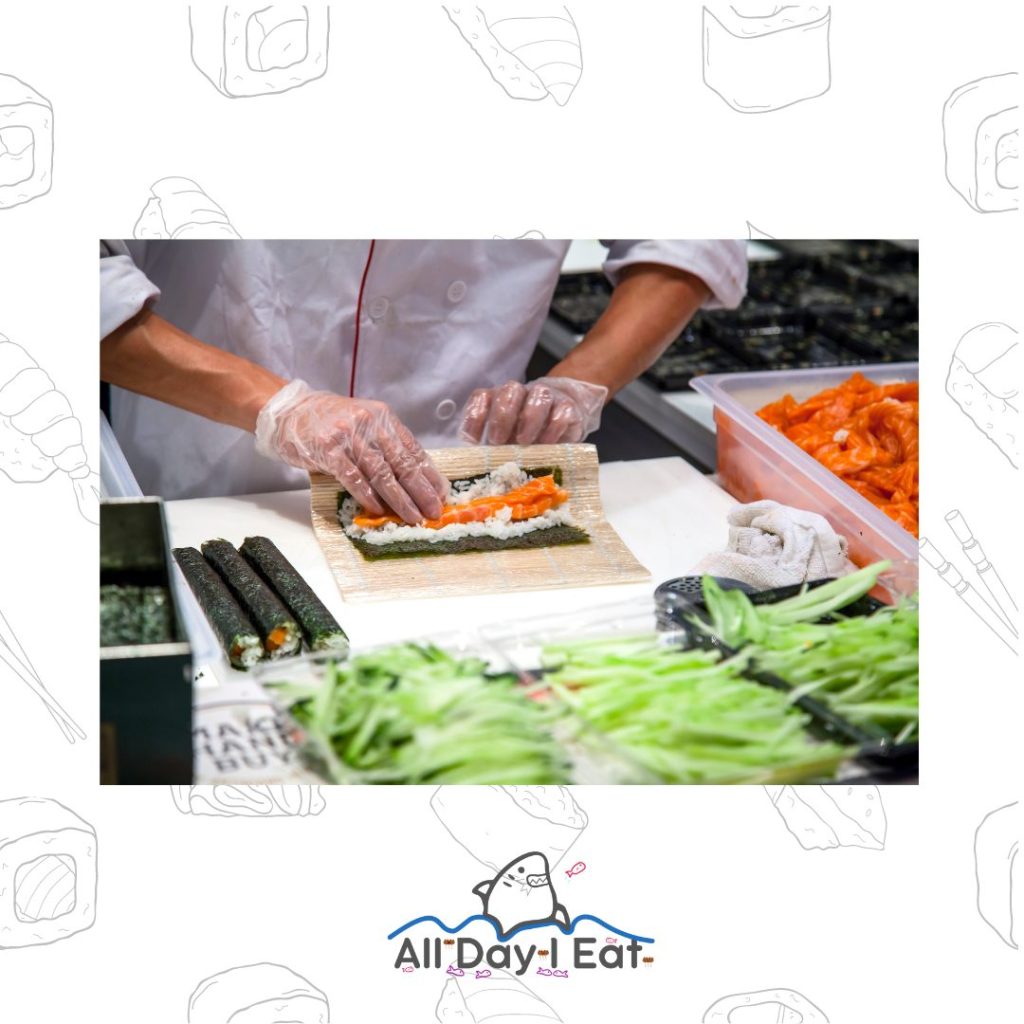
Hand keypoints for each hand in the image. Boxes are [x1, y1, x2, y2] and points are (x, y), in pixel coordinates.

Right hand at [255, 381, 447, 523]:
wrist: (290, 411)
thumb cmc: (330, 421)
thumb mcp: (364, 423)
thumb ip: (385, 444)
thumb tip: (413, 478)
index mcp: (383, 417)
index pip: (413, 449)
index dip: (429, 474)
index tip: (441, 495)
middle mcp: (369, 423)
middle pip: (401, 463)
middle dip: (421, 491)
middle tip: (433, 512)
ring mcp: (347, 436)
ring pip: (381, 473)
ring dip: (399, 499)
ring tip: (412, 517)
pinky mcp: (327, 450)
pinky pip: (353, 477)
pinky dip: (367, 495)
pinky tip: (379, 510)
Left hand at [459, 376, 607, 444]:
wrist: (564, 420)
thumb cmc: (527, 436)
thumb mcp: (507, 444)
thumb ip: (494, 451)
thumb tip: (479, 471)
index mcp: (500, 400)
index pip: (483, 396)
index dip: (475, 414)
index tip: (472, 439)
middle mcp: (522, 394)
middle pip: (510, 390)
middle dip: (502, 416)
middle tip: (498, 441)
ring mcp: (547, 397)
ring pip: (539, 394)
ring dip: (529, 417)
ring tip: (523, 441)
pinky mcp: (568, 407)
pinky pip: (562, 410)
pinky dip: (554, 427)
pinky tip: (548, 443)